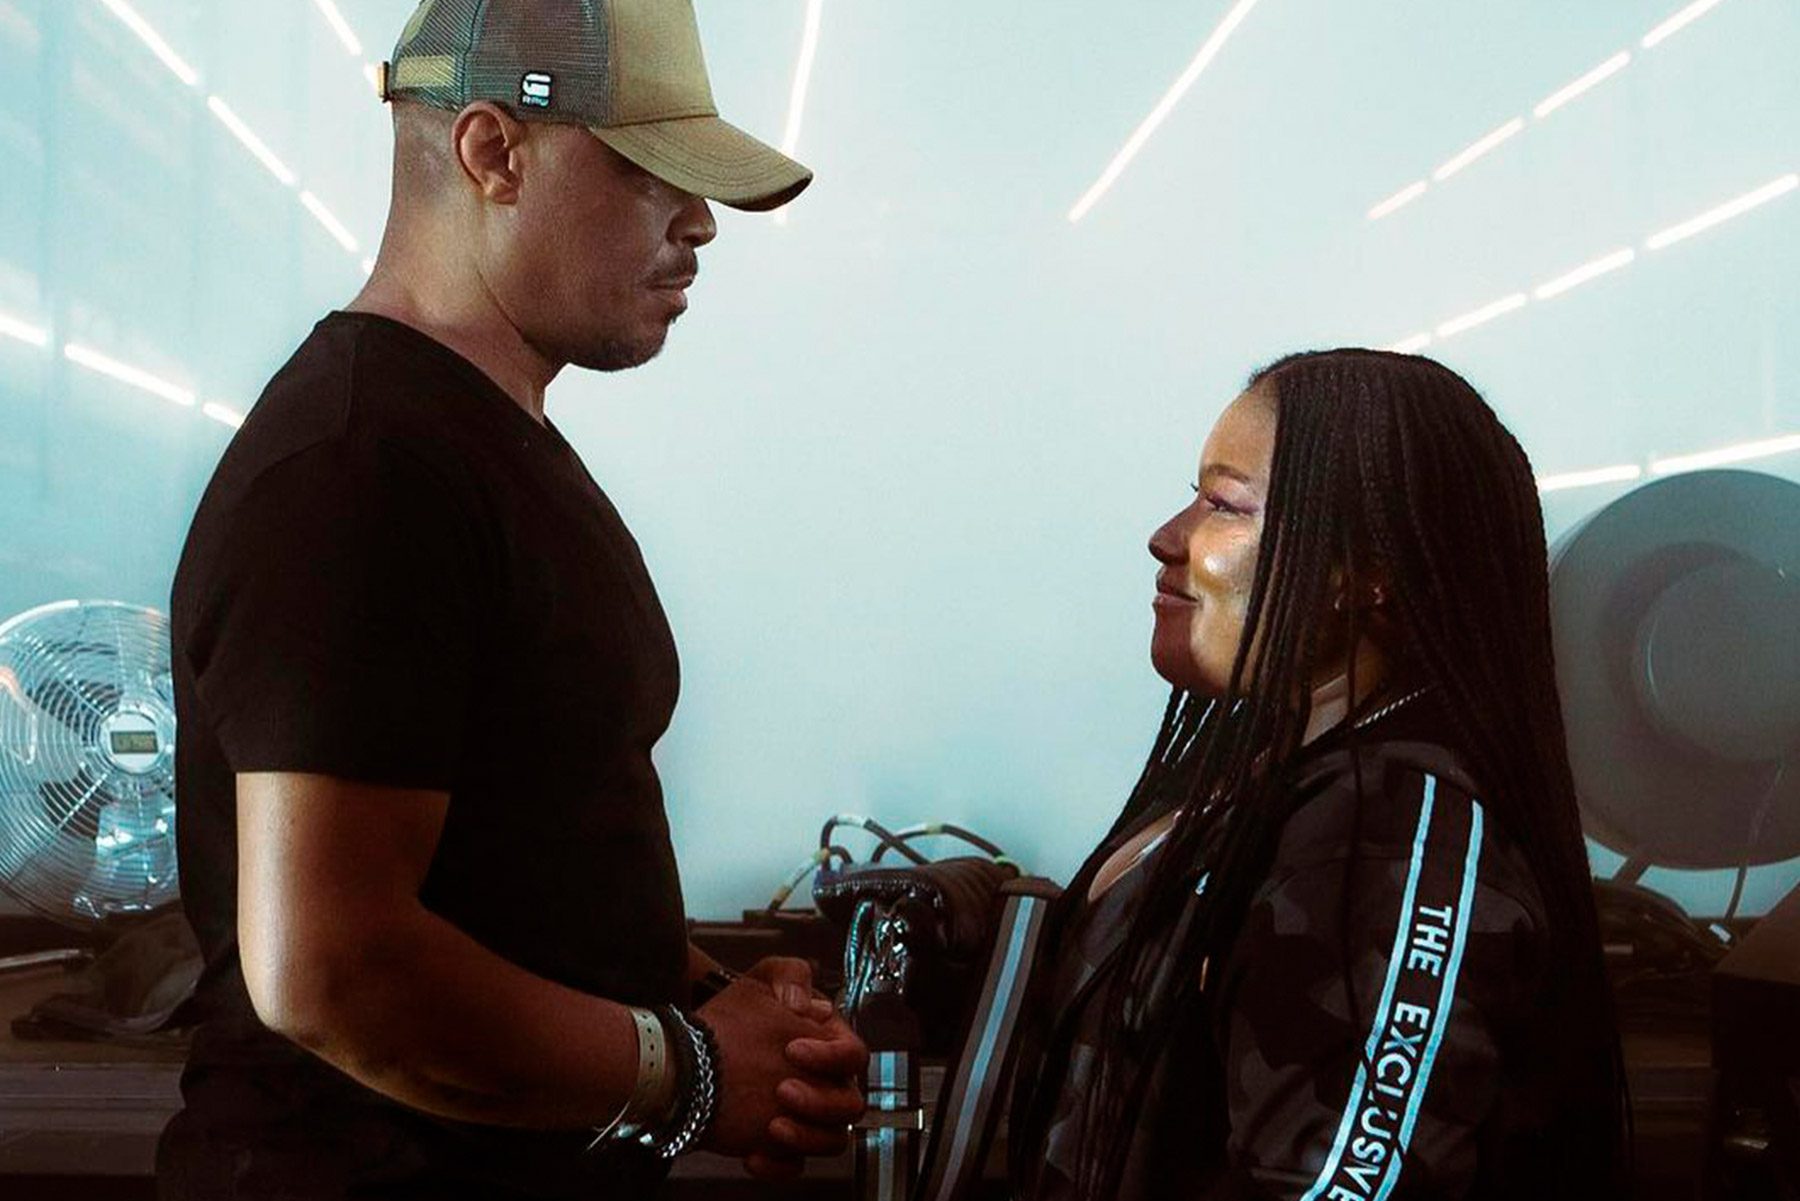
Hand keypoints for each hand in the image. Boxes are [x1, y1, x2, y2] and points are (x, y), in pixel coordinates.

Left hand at [714, 958, 868, 1177]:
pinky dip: (778, 1164)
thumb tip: (804, 1002)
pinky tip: (754, 1154)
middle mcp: (824, 1083)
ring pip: (832, 1139)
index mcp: (827, 1044)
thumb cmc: (732, 1020)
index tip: (793, 1049)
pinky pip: (795, 1164)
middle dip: (818, 1100)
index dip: (830, 1055)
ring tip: (772, 1128)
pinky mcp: (784, 1144)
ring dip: (806, 1137)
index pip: (853, 1054)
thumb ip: (789, 975)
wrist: (692, 1061)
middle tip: (781, 1090)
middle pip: (849, 1103)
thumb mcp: (759, 982)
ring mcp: (806, 1116)